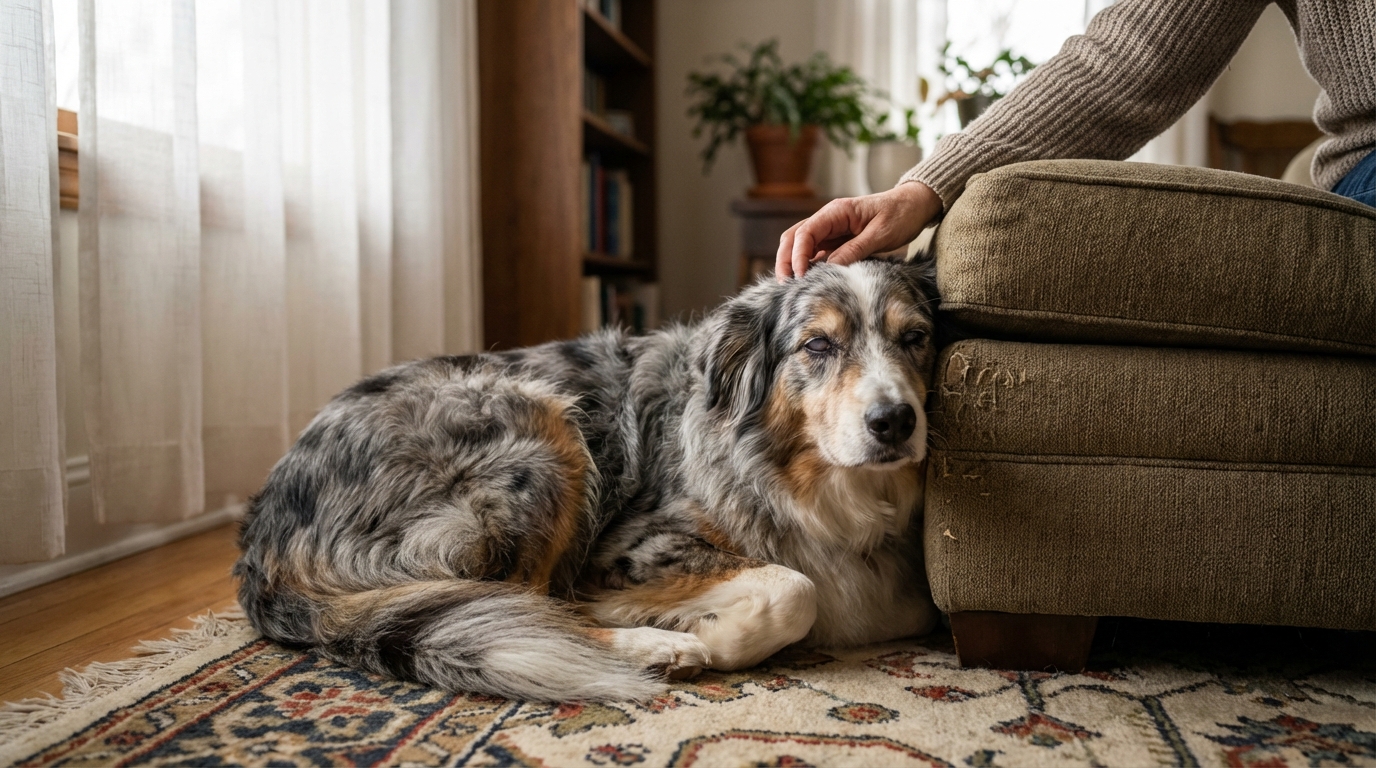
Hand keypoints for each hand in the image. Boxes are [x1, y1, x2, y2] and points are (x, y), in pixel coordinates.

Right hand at [775, 182, 942, 280]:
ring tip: (792, 285)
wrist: (915, 205)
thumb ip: (855, 250)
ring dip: (793, 263)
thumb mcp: (881, 234)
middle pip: (794, 237)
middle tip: (786, 284)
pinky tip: (808, 280)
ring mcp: (831, 230)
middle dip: (786, 260)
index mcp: (836, 212)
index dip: (798, 255)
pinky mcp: (837, 241)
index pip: (805, 232)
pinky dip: (808, 265)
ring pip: (801, 245)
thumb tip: (830, 268)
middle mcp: (829, 219)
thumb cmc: (901, 214)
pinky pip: (816, 253)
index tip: (800, 276)